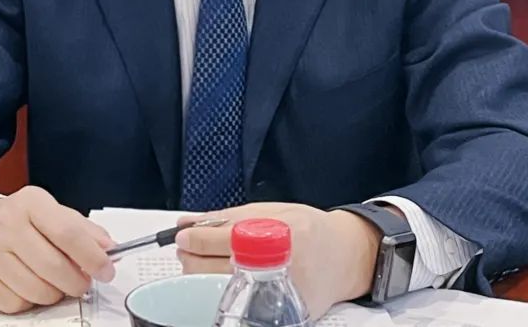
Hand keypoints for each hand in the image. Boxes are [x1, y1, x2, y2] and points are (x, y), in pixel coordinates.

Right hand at [0, 186, 115, 313]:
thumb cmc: (16, 220)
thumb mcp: (48, 212)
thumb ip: (80, 228)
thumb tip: (108, 248)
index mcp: (30, 203)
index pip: (67, 232)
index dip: (92, 256)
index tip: (106, 270)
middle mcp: (5, 226)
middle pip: (53, 266)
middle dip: (76, 282)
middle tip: (82, 283)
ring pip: (36, 290)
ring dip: (55, 294)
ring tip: (55, 283)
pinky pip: (16, 304)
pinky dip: (29, 301)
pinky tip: (28, 285)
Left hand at [174, 203, 380, 318]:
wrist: (343, 255)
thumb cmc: (307, 229)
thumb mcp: (268, 210)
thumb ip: (224, 217)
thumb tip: (186, 223)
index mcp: (267, 235)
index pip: (213, 239)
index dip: (191, 238)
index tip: (183, 237)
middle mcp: (270, 268)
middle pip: (208, 270)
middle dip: (190, 259)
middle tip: (190, 250)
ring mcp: (273, 296)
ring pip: (215, 292)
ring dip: (201, 277)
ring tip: (207, 263)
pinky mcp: (277, 316)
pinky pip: (237, 308)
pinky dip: (223, 295)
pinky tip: (226, 282)